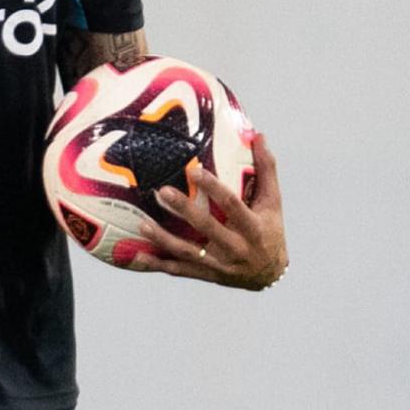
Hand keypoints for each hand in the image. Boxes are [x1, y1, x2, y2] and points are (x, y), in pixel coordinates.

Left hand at [130, 132, 288, 289]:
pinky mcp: (205, 274)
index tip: (193, 170)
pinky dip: (157, 264)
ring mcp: (219, 265)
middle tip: (162, 191)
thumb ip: (266, 169)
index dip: (213, 187)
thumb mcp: (273, 202)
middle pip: (206, 227)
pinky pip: (178, 270)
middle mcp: (236, 248)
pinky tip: (137, 256)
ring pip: (187, 252)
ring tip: (142, 224)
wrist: (269, 274)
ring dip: (163, 239)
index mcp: (253, 228)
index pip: (232, 204)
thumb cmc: (270, 230)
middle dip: (184, 209)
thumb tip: (258, 135)